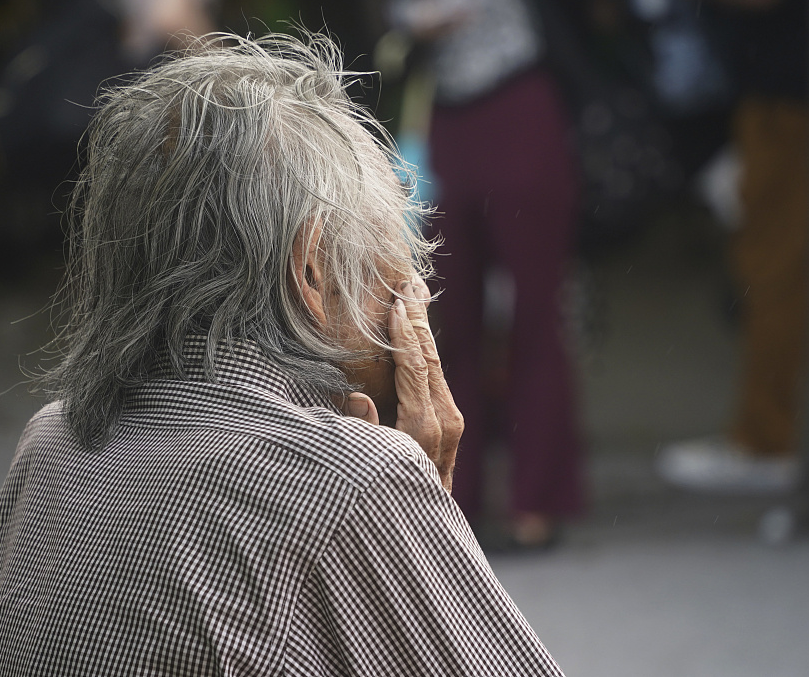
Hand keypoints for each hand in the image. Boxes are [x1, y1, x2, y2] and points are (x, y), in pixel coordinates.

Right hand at [343, 278, 463, 491]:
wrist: (421, 527)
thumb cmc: (387, 496)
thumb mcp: (370, 466)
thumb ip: (364, 431)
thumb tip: (357, 396)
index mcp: (424, 428)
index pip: (414, 368)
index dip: (404, 333)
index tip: (395, 302)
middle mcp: (445, 421)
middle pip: (429, 358)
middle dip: (418, 318)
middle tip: (409, 280)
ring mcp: (451, 422)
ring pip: (435, 364)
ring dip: (423, 328)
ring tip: (413, 293)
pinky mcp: (449, 424)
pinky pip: (434, 377)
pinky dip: (424, 349)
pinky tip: (416, 329)